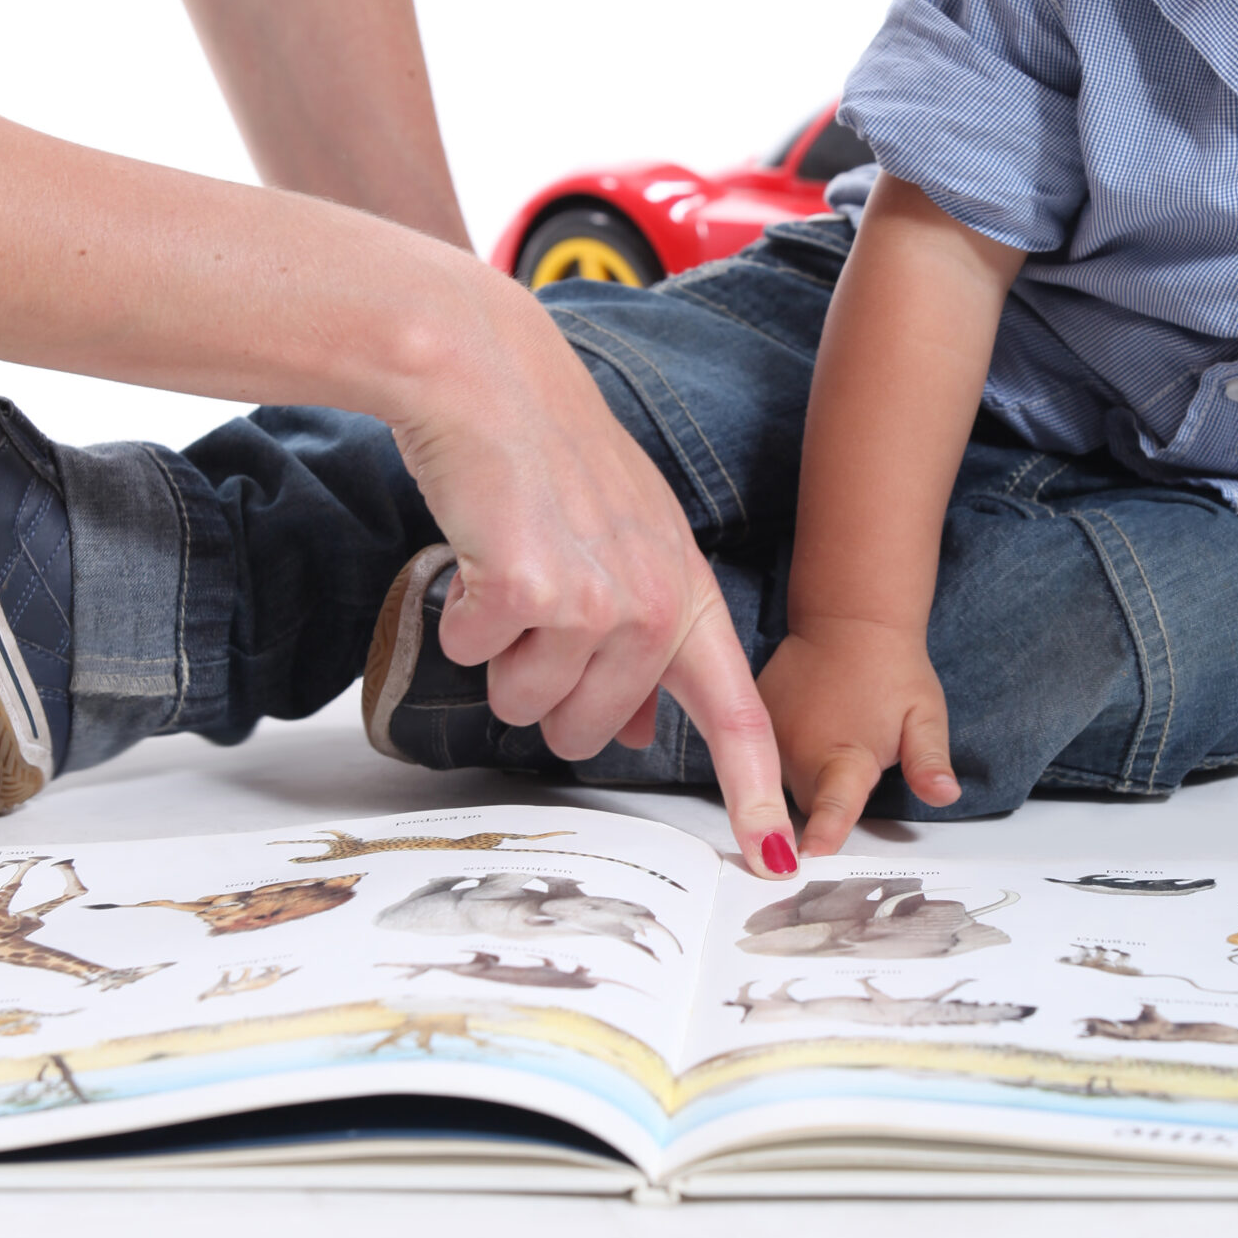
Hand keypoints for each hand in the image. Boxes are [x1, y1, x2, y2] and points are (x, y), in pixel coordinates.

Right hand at [391, 270, 796, 878]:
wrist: (488, 379)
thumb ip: (648, 634)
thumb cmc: (550, 457)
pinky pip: (474, 657)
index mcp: (687, 592)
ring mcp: (596, 600)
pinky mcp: (528, 593)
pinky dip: (459, 617)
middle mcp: (654, 604)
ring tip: (509, 569)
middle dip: (546, 689)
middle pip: (589, 732)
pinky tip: (477, 555)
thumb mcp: (628, 541)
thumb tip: (647, 730)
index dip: (756, 794)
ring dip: (499, 652)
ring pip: (525, 704)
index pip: (738, 714)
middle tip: (536, 605)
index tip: (778, 858)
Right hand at [758, 618, 959, 856]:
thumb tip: (945, 795)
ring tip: (830, 739)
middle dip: (826, 802)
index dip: (823, 834)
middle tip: (854, 762)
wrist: (850, 619)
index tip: (807, 857)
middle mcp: (799, 751)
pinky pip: (764, 757)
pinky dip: (780, 755)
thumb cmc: (893, 669)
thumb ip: (929, 763)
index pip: (834, 807)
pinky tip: (807, 728)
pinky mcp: (755, 718)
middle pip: (805, 809)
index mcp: (844, 756)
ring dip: (803, 778)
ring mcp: (770, 733)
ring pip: (781, 785)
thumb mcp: (925, 716)